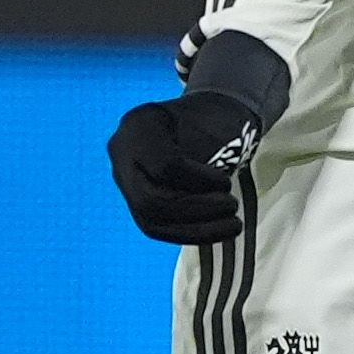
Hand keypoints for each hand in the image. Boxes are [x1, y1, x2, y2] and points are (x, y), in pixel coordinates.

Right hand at [107, 29, 291, 243]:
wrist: (194, 122)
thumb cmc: (207, 121)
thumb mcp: (208, 126)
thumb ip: (208, 156)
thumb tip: (217, 193)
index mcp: (139, 123)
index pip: (164, 165)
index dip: (198, 181)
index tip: (225, 183)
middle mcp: (121, 152)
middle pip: (150, 199)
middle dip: (196, 210)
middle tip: (232, 207)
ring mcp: (123, 179)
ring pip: (151, 219)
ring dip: (196, 229)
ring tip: (233, 224)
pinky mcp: (134, 202)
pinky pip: (156, 227)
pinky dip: (189, 233)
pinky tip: (218, 232)